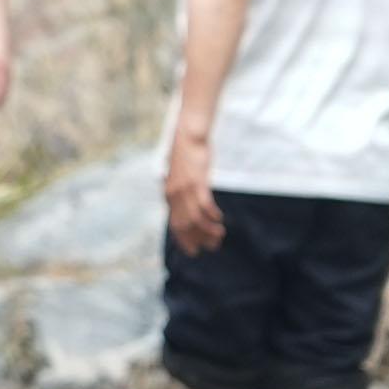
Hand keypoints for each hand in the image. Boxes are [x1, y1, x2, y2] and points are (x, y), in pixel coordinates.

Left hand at [163, 133, 224, 257]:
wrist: (187, 138)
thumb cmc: (185, 157)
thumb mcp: (178, 177)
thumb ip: (179, 192)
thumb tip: (180, 203)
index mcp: (169, 196)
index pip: (175, 226)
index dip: (184, 240)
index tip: (194, 251)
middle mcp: (174, 196)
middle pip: (185, 226)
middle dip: (199, 239)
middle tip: (212, 246)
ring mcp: (185, 190)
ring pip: (196, 218)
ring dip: (208, 229)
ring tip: (220, 234)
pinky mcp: (196, 182)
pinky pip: (204, 205)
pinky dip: (212, 214)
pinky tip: (219, 218)